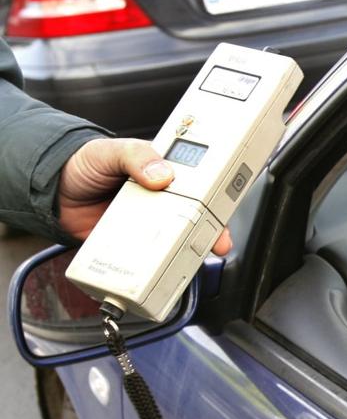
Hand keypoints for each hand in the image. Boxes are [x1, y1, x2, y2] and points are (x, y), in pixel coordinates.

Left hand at [57, 138, 232, 253]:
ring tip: (189, 257)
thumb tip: (161, 174)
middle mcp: (162, 201)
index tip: (224, 208)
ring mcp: (148, 225)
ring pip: (177, 242)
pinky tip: (158, 268)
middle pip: (196, 219)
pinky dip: (155, 267)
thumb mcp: (111, 150)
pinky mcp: (132, 246)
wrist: (52, 190)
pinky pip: (148, 259)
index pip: (200, 185)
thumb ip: (136, 156)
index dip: (217, 198)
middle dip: (211, 233)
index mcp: (166, 174)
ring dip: (186, 252)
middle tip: (217, 241)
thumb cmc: (83, 164)